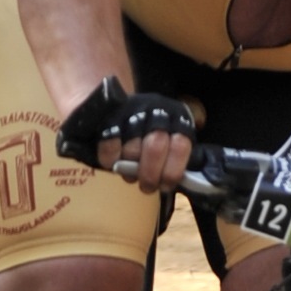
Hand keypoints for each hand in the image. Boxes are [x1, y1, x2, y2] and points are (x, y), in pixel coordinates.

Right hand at [56, 76, 197, 192]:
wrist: (118, 103)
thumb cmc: (150, 130)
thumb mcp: (170, 138)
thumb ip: (174, 156)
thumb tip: (175, 182)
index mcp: (177, 120)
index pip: (180, 146)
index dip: (172, 171)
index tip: (165, 186)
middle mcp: (156, 113)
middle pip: (155, 148)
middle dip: (150, 175)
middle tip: (146, 186)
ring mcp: (132, 113)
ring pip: (131, 150)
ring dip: (129, 169)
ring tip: (128, 172)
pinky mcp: (109, 118)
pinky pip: (110, 146)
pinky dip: (111, 160)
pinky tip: (113, 163)